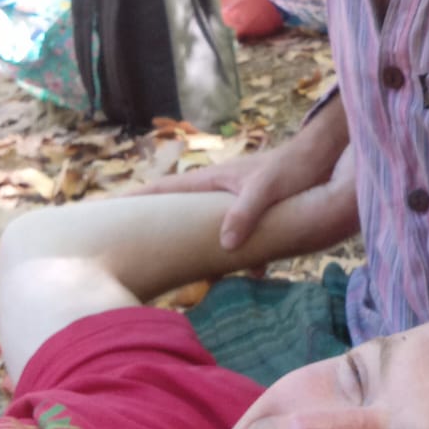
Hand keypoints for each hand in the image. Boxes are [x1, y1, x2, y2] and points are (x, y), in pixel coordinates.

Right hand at [135, 93, 352, 251]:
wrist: (323, 156)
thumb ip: (244, 214)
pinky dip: (241, 254)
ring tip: (188, 271)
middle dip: (158, 229)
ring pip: (207, 227)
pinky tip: (254, 272)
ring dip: (199, 247)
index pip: (164, 189)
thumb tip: (223, 246)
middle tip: (132, 249)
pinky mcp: (256, 211)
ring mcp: (235, 200)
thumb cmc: (293, 166)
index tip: (105, 212)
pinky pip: (239, 235)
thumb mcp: (266, 190)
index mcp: (211, 180)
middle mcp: (217, 190)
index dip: (135, 200)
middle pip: (178, 211)